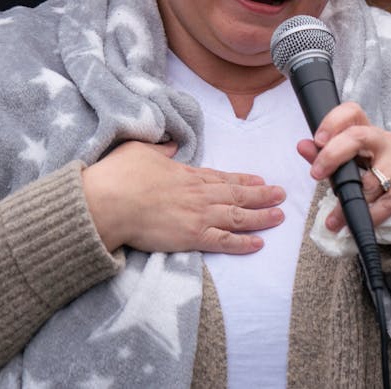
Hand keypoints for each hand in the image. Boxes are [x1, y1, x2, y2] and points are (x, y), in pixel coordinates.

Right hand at [82, 140, 285, 253]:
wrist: (108, 201)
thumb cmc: (119, 175)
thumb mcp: (141, 151)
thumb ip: (161, 150)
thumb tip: (171, 147)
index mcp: (187, 173)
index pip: (222, 176)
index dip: (243, 179)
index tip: (260, 179)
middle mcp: (199, 193)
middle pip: (237, 194)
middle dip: (262, 195)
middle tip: (281, 194)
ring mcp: (198, 215)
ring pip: (238, 216)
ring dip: (261, 216)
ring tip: (279, 216)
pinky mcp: (192, 236)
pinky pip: (224, 242)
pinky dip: (243, 243)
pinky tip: (258, 244)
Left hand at [297, 102, 390, 250]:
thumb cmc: (377, 188)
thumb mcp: (349, 174)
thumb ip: (327, 160)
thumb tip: (302, 146)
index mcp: (368, 134)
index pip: (352, 113)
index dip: (332, 121)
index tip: (317, 140)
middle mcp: (387, 141)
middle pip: (358, 136)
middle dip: (333, 154)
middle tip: (316, 175)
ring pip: (371, 179)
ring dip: (349, 202)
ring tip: (335, 219)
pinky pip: (387, 201)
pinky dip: (370, 215)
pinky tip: (359, 223)